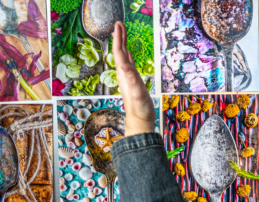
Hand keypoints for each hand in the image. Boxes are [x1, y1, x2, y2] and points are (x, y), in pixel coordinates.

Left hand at [112, 22, 155, 136]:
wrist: (140, 120)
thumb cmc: (139, 108)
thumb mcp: (136, 93)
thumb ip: (131, 78)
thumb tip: (125, 65)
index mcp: (124, 74)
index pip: (119, 52)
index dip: (118, 38)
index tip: (118, 26)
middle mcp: (124, 74)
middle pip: (120, 52)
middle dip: (119, 37)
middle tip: (119, 24)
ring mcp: (128, 77)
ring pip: (124, 56)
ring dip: (122, 44)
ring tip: (122, 34)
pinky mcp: (133, 81)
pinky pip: (129, 64)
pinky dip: (128, 55)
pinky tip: (129, 54)